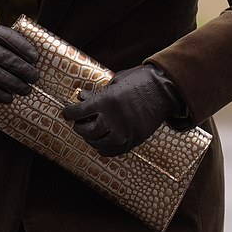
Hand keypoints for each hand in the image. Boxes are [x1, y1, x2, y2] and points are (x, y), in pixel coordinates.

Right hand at [0, 22, 38, 103]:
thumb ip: (7, 39)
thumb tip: (32, 56)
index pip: (9, 37)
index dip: (24, 48)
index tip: (36, 59)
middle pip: (5, 58)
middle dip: (23, 69)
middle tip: (34, 77)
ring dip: (14, 84)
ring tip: (26, 89)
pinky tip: (9, 98)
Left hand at [62, 64, 186, 155]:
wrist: (165, 89)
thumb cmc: (139, 80)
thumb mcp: (116, 81)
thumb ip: (98, 93)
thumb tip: (82, 98)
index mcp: (107, 100)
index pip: (79, 112)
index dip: (69, 113)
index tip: (66, 113)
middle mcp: (114, 119)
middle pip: (87, 131)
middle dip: (79, 127)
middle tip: (78, 123)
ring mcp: (125, 132)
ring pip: (98, 143)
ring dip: (90, 138)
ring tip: (89, 132)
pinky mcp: (134, 140)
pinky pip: (113, 151)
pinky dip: (103, 148)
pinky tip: (101, 141)